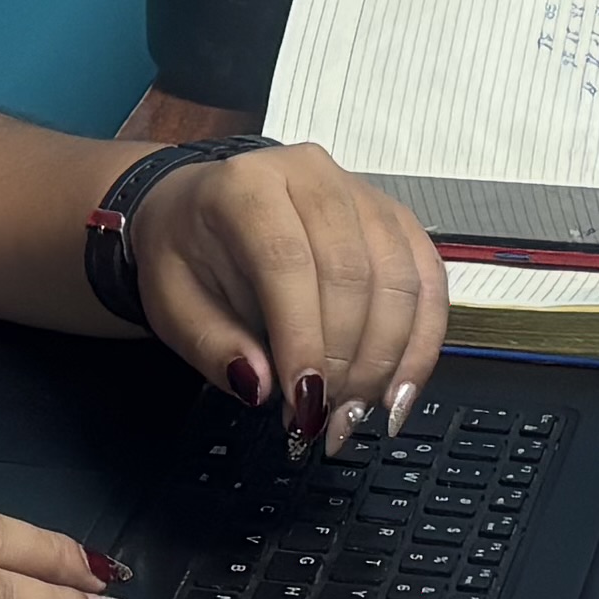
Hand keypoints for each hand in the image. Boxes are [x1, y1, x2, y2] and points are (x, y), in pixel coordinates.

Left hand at [130, 142, 451, 456]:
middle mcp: (312, 178)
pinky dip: (421, 345)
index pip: (287, 260)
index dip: (303, 338)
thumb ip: (211, 346)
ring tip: (353, 414)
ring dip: (384, 362)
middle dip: (345, 361)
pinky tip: (397, 391)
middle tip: (324, 419)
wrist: (203, 211)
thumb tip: (262, 386)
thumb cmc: (188, 252)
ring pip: (399, 283)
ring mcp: (363, 195)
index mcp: (246, 186)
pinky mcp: (397, 221)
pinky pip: (428, 284)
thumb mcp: (170, 302)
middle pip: (352, 273)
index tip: (304, 401)